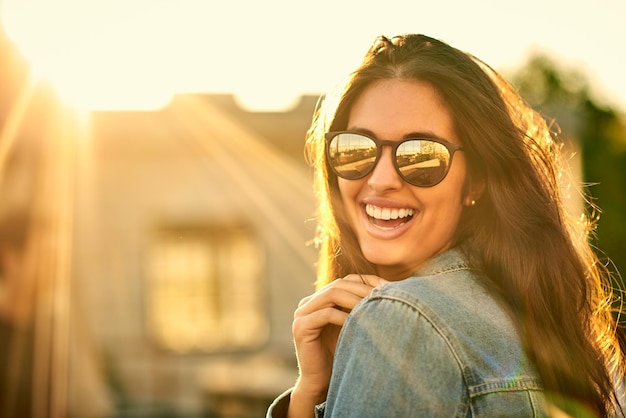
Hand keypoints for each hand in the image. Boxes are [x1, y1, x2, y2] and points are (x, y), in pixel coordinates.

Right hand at [288, 274, 387, 416]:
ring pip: (331, 295)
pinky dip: (344, 316)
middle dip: (362, 289)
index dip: (366, 282)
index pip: (344, 281)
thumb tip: (388, 289)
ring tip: (372, 306)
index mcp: (319, 299)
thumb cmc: (341, 354)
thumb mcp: (352, 326)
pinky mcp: (300, 327)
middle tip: (382, 295)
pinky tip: (359, 323)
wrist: (321, 382)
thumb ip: (359, 308)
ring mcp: (301, 314)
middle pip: (338, 285)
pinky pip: (325, 314)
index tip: (388, 287)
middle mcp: (308, 303)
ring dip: (355, 299)